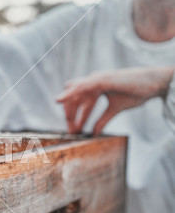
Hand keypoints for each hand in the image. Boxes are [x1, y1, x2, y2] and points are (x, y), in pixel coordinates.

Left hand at [56, 66, 174, 134]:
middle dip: (71, 114)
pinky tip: (60, 100)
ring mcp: (96, 79)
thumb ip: (102, 120)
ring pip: (75, 92)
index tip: (73, 129)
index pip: (80, 102)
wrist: (153, 83)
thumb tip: (94, 133)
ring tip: (65, 121)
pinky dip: (69, 93)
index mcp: (96, 88)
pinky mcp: (101, 79)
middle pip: (75, 98)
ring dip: (69, 108)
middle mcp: (93, 82)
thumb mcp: (114, 110)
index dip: (75, 115)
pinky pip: (80, 86)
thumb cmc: (136, 93)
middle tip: (71, 130)